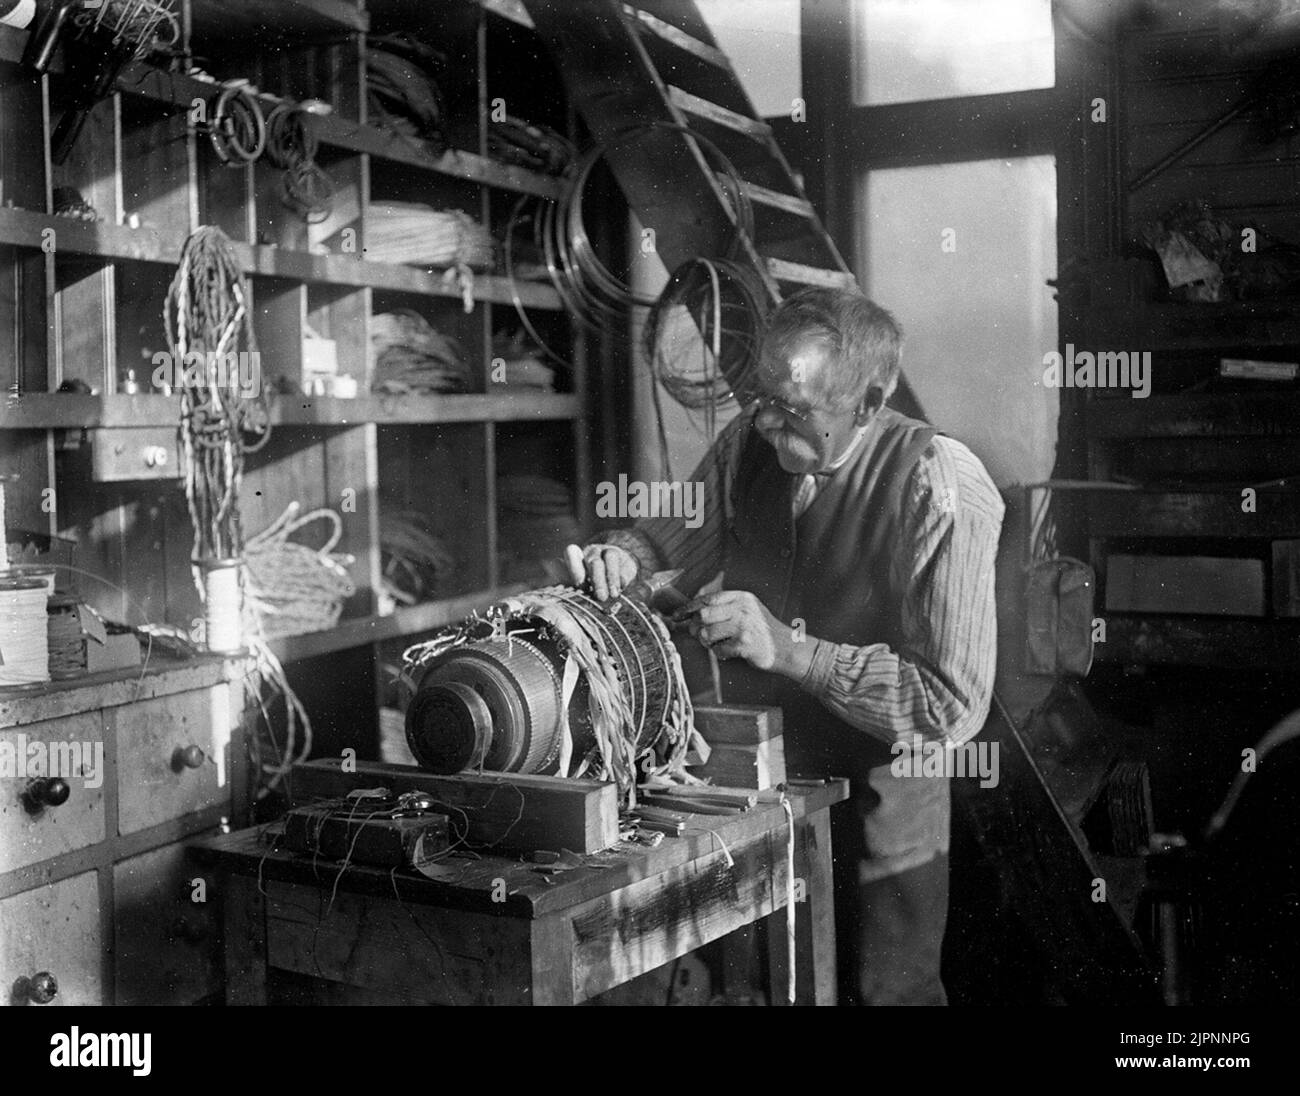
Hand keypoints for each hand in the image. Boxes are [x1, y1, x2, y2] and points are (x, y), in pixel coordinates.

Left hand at [564, 543, 637, 600]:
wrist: (617, 569)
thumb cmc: (590, 580)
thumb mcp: (577, 580)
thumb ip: (565, 578)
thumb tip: (555, 576)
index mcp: (578, 556)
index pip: (571, 552)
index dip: (574, 568)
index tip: (579, 586)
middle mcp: (593, 552)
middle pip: (593, 561)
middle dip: (597, 580)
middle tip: (600, 597)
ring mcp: (610, 553)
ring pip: (610, 559)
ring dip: (611, 578)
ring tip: (613, 595)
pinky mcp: (626, 561)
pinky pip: (625, 566)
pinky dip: (623, 578)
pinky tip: (622, 589)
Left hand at [683, 590, 800, 673]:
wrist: (786, 647)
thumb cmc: (762, 630)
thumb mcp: (748, 609)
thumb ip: (724, 606)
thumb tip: (692, 612)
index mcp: (741, 597)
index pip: (707, 598)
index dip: (688, 607)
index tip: (677, 615)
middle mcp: (742, 609)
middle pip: (703, 615)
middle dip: (696, 627)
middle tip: (699, 634)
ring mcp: (744, 627)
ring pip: (707, 633)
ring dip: (707, 642)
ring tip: (717, 643)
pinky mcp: (744, 644)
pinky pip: (718, 649)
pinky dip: (719, 653)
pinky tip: (729, 651)